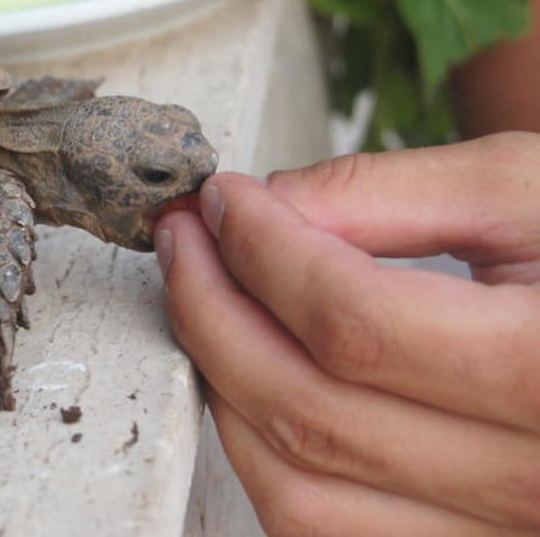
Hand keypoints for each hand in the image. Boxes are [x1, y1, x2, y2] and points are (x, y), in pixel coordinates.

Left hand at [155, 132, 539, 534]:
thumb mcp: (527, 189)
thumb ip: (387, 194)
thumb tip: (259, 211)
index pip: (355, 322)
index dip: (262, 252)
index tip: (220, 201)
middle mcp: (538, 483)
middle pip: (310, 410)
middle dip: (214, 313)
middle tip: (186, 242)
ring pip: (299, 489)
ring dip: (226, 387)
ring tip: (211, 304)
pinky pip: (326, 534)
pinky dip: (268, 460)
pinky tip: (256, 384)